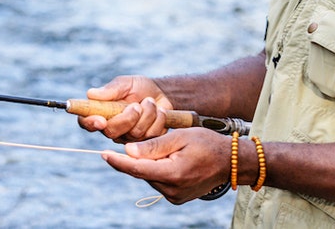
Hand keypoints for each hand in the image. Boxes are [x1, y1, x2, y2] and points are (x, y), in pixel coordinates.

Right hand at [77, 75, 172, 142]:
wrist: (161, 94)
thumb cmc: (139, 87)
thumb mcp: (126, 83)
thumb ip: (111, 89)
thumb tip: (91, 94)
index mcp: (100, 112)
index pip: (86, 123)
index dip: (90, 124)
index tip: (101, 120)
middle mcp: (111, 127)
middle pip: (111, 132)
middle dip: (127, 119)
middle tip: (137, 105)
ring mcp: (128, 138)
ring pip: (134, 134)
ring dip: (146, 115)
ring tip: (150, 101)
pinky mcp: (144, 143)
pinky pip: (150, 136)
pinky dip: (157, 120)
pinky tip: (159, 112)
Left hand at [101, 128, 231, 203]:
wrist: (231, 162)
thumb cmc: (207, 144)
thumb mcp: (180, 136)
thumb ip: (153, 145)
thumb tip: (128, 151)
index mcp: (174, 173)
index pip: (138, 169)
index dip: (119, 162)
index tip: (103, 154)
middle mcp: (173, 189)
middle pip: (143, 172)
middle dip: (136, 158)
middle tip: (139, 141)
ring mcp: (175, 196)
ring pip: (150, 177)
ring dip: (148, 164)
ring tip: (164, 150)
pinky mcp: (178, 198)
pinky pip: (159, 182)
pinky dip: (157, 170)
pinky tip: (168, 159)